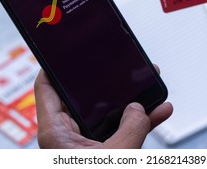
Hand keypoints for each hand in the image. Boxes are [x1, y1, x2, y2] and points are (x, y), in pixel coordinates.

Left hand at [34, 68, 172, 148]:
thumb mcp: (117, 156)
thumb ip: (131, 127)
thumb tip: (138, 108)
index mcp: (56, 131)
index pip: (46, 87)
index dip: (53, 65)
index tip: (65, 49)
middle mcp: (66, 135)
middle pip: (83, 97)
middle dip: (108, 83)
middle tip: (121, 67)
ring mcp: (84, 145)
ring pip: (106, 114)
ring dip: (129, 103)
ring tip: (150, 87)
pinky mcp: (100, 153)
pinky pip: (119, 131)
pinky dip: (137, 122)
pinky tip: (160, 112)